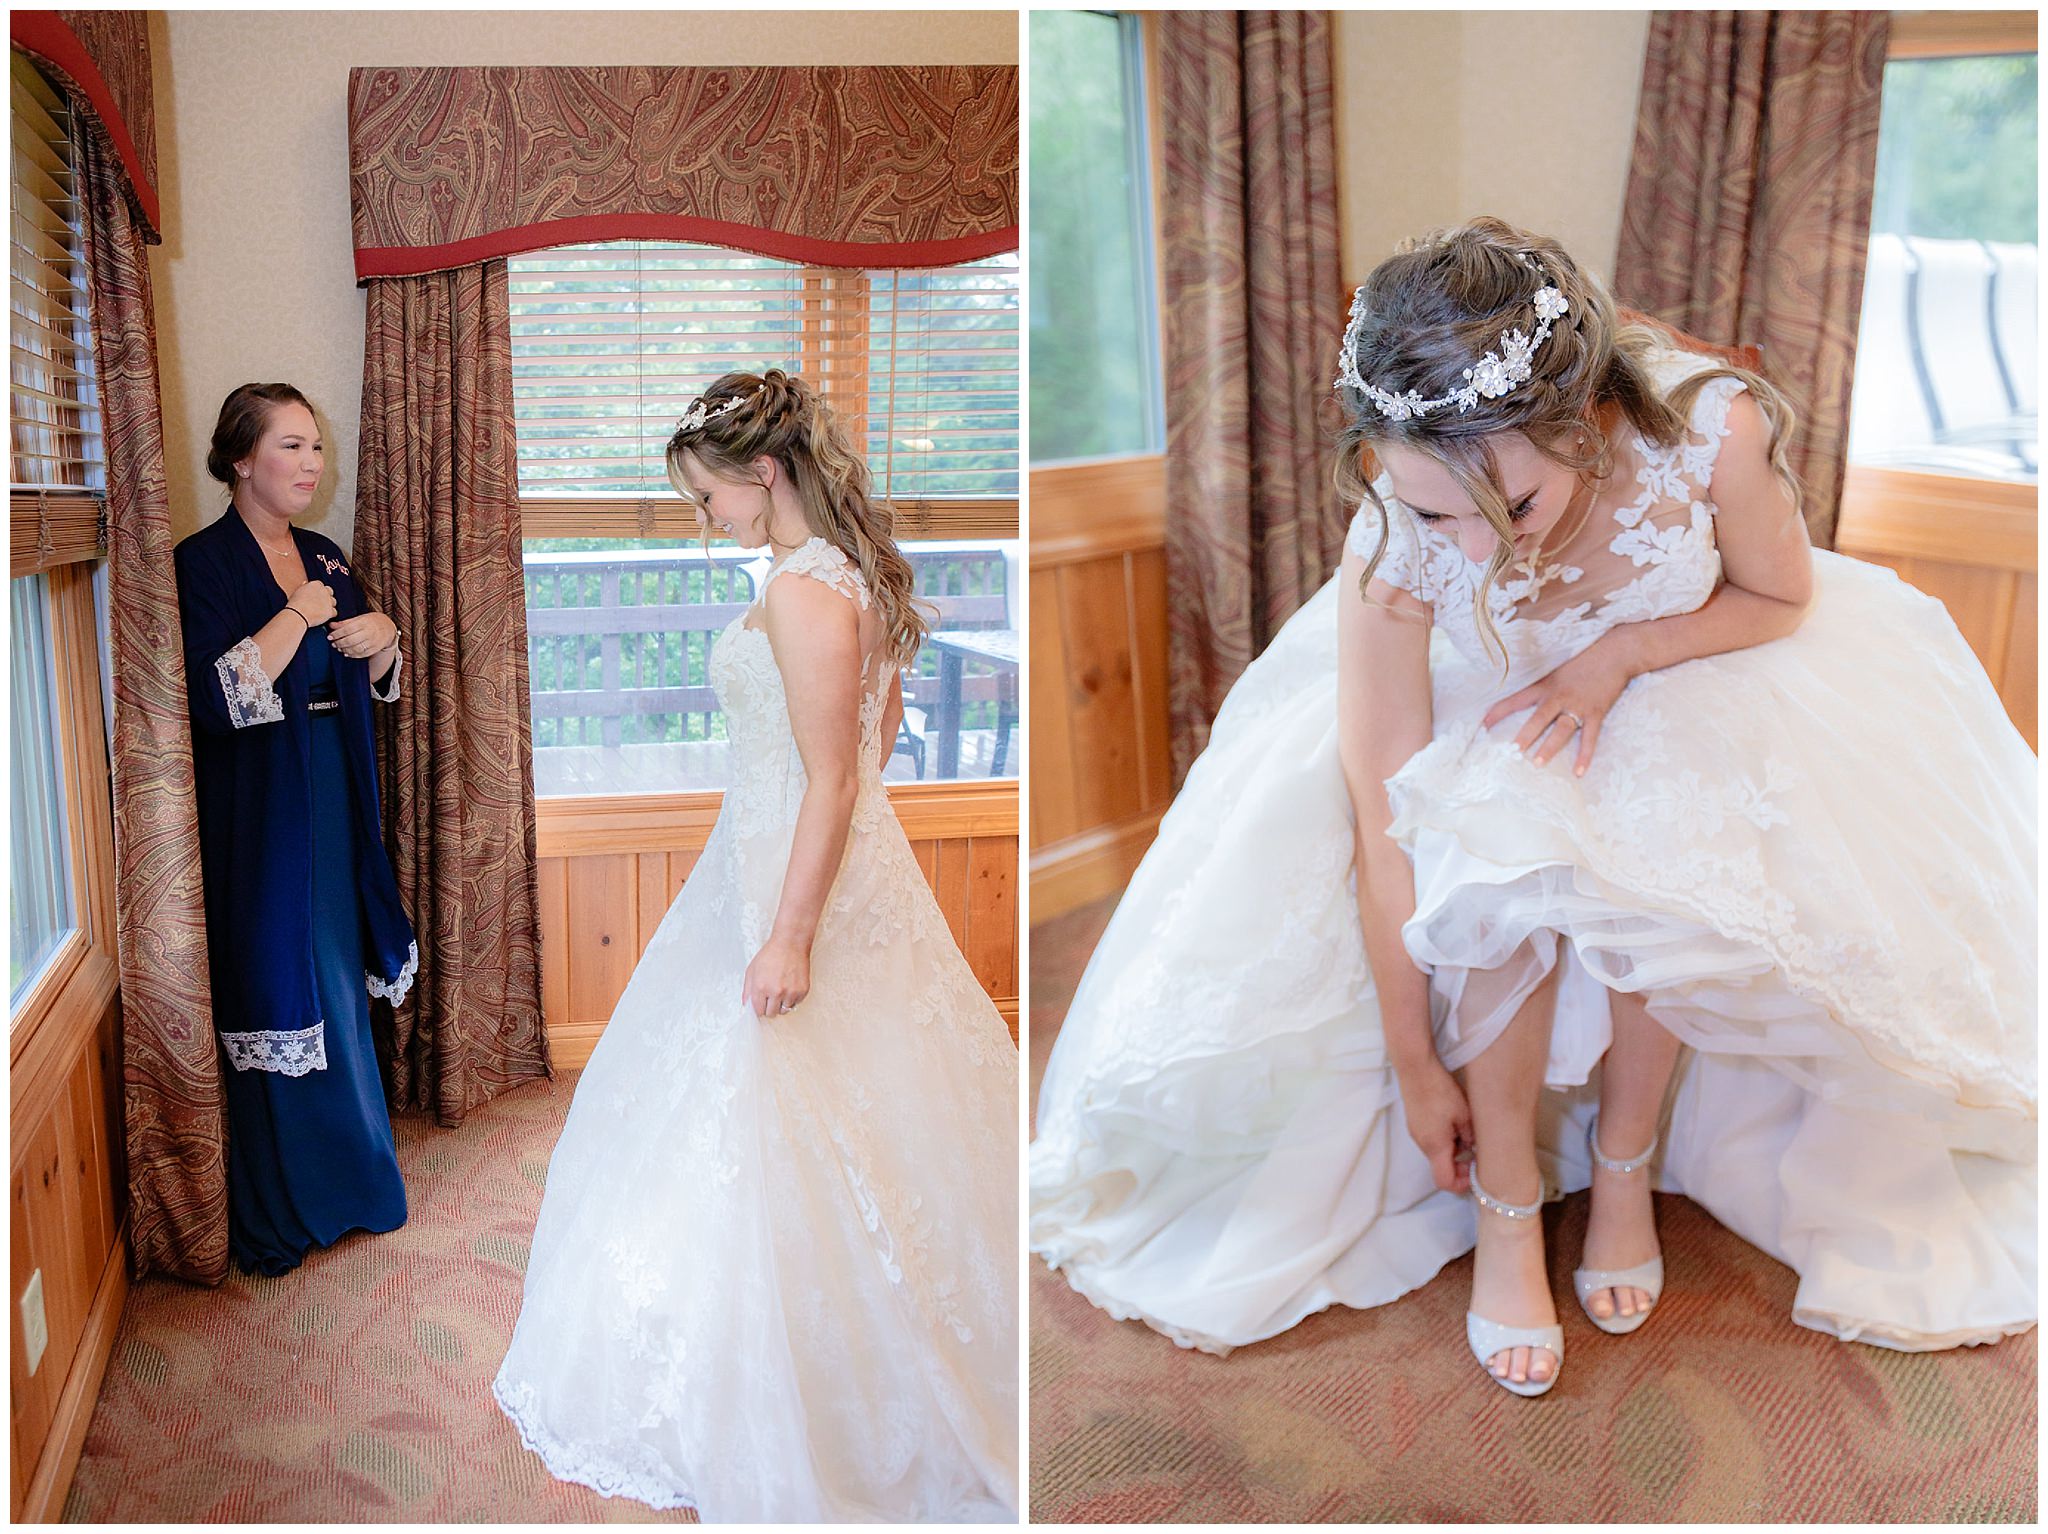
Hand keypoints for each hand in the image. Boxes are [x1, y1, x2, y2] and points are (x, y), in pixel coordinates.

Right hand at [287, 579, 336, 627]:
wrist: (297, 615)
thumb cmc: (295, 604)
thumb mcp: (297, 592)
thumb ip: (304, 587)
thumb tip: (306, 583)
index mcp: (315, 584)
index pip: (321, 585)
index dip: (318, 591)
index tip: (314, 597)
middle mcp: (324, 590)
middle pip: (330, 591)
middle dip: (326, 596)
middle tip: (318, 603)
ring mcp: (328, 600)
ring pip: (333, 602)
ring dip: (328, 605)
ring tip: (319, 611)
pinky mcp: (330, 610)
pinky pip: (334, 612)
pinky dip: (330, 614)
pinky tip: (323, 616)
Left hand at [328, 610, 397, 660]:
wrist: (387, 628)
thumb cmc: (370, 622)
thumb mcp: (359, 618)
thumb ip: (345, 623)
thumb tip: (331, 625)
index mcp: (364, 623)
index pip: (347, 629)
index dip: (337, 634)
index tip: (330, 636)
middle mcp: (369, 632)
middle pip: (351, 640)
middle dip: (340, 643)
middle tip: (333, 643)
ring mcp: (373, 642)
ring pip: (356, 649)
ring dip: (345, 650)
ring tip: (339, 648)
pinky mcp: (375, 649)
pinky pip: (362, 654)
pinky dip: (352, 655)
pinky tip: (347, 652)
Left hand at [741, 934, 810, 1019]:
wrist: (791, 944)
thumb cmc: (771, 954)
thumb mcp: (752, 970)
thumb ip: (747, 990)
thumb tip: (746, 1005)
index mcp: (761, 987)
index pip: (758, 1011)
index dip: (759, 1008)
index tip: (761, 1004)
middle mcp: (776, 992)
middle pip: (771, 1013)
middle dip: (769, 1007)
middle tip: (771, 997)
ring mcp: (791, 992)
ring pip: (784, 1011)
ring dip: (781, 1004)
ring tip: (781, 991)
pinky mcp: (802, 991)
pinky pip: (795, 1004)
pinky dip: (792, 999)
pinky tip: (789, 986)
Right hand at [1398, 1061, 1473, 1193]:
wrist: (1415, 1069)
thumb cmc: (1440, 1090)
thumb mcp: (1464, 1115)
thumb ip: (1470, 1137)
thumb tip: (1472, 1148)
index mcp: (1435, 1146)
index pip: (1445, 1181)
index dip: (1461, 1184)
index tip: (1474, 1173)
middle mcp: (1422, 1144)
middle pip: (1441, 1167)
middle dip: (1459, 1164)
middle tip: (1475, 1152)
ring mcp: (1416, 1133)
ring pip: (1437, 1153)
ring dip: (1452, 1150)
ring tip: (1466, 1132)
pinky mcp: (1415, 1122)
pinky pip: (1431, 1140)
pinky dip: (1444, 1140)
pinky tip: (1453, 1122)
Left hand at [1481, 627, 1640, 775]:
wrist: (1615, 652)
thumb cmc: (1585, 659)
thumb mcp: (1557, 669)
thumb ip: (1542, 685)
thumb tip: (1525, 698)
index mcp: (1546, 686)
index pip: (1516, 700)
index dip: (1499, 712)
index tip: (1482, 725)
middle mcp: (1559, 696)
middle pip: (1537, 719)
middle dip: (1524, 736)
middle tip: (1510, 751)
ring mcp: (1578, 706)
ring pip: (1561, 730)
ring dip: (1549, 747)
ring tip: (1537, 763)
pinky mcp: (1596, 712)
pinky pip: (1589, 737)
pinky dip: (1585, 755)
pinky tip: (1579, 772)